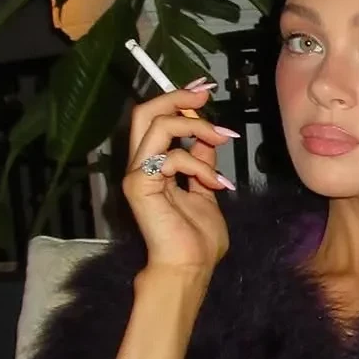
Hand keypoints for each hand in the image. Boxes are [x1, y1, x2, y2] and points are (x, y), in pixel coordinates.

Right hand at [122, 84, 237, 270]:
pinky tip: (216, 183)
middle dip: (177, 97)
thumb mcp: (206, 191)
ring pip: (156, 123)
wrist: (190, 268)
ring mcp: (136, 174)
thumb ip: (202, 164)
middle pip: (145, 112)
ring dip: (196, 126)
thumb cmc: (196, 240)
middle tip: (205, 95)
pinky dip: (199, 165)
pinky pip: (170, 156)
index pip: (156, 119)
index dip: (178, 100)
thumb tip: (209, 139)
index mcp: (153, 165)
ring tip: (222, 139)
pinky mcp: (139, 185)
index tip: (205, 90)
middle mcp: (140, 165)